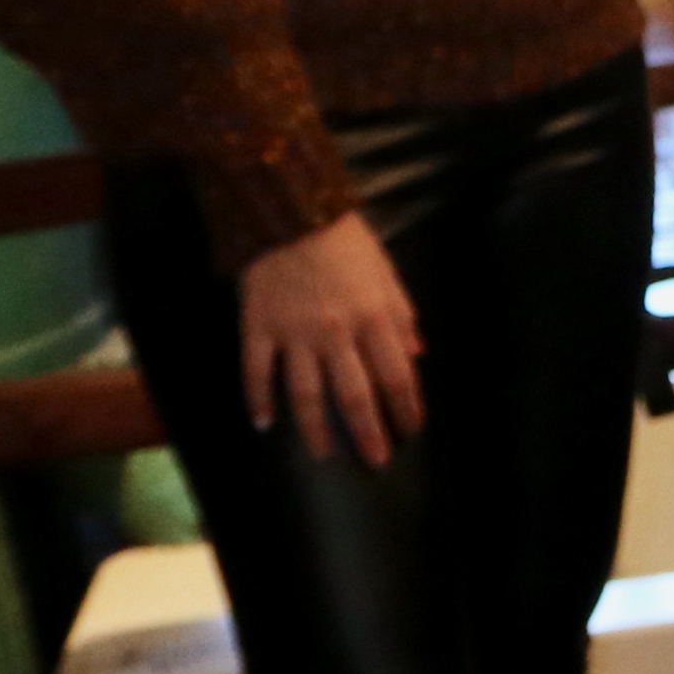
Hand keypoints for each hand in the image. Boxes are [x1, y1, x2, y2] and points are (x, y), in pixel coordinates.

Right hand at [236, 212, 426, 464]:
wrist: (290, 212)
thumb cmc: (346, 243)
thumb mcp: (387, 275)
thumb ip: (403, 317)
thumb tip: (418, 356)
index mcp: (374, 319)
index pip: (397, 375)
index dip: (407, 408)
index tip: (412, 430)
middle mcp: (336, 333)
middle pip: (354, 395)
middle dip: (368, 433)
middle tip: (376, 461)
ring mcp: (294, 334)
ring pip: (305, 394)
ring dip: (315, 429)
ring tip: (324, 455)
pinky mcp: (258, 327)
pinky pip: (255, 372)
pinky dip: (258, 400)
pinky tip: (263, 424)